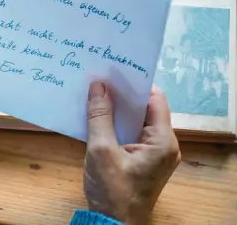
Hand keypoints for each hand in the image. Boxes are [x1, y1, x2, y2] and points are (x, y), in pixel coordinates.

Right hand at [83, 82, 180, 224]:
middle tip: (100, 79)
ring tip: (96, 94)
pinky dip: (116, 125)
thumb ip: (99, 116)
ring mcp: (154, 155)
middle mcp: (164, 145)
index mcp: (162, 141)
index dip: (135, 84)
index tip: (113, 72)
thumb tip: (98, 85)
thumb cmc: (112, 190)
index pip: (155, 99)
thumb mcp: (101, 150)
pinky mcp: (142, 162)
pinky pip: (131, 135)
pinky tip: (97, 117)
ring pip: (137, 122)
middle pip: (146, 109)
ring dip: (117, 110)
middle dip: (123, 95)